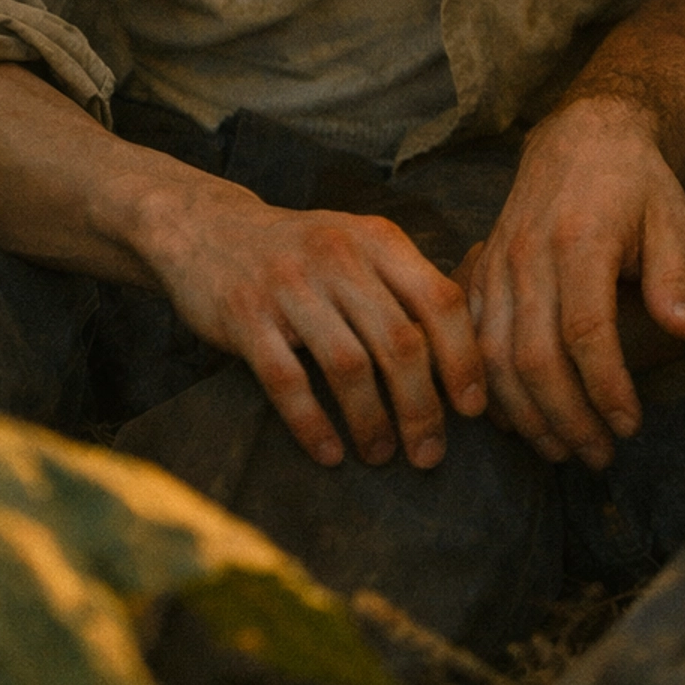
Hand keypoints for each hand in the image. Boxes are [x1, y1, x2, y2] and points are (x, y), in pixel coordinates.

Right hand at [136, 177, 485, 468]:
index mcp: (378, 239)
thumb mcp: (359, 246)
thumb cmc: (303, 251)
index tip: (474, 408)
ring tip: (383, 456)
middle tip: (431, 453)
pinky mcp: (245, 317)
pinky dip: (313, 424)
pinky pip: (288, 382)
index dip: (463, 358)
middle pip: (399, 341)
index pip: (440, 299)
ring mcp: (290, 286)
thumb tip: (466, 353)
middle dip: (422, 407)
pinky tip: (330, 454)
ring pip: (348, 367)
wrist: (209, 228)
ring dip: (372, 422)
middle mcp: (339, 257)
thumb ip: (405, 286)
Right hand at [462, 96, 684, 467]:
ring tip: (563, 449)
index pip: (585, 333)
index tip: (630, 425)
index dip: (606, 388)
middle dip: (566, 418)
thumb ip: (676, 277)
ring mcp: (499, 263)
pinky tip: (518, 418)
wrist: (584, 134)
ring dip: (526, 414)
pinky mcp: (482, 270)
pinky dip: (490, 386)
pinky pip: (473, 339)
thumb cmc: (637, 181)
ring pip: (495, 357)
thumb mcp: (671, 218)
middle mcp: (529, 254)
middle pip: (534, 358)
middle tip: (600, 454)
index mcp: (580, 241)